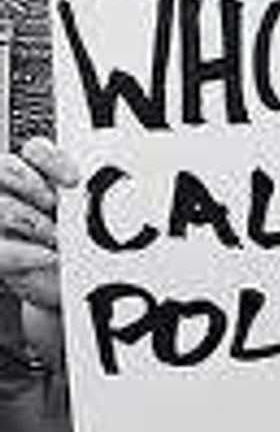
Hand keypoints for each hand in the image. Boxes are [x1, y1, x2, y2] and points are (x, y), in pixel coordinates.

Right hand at [0, 138, 78, 311]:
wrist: (76, 283)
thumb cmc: (85, 244)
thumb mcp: (93, 216)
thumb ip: (93, 195)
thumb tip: (115, 184)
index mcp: (40, 174)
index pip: (35, 149)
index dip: (51, 159)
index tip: (75, 180)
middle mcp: (13, 192)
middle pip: (4, 168)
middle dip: (32, 183)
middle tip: (55, 204)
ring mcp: (0, 220)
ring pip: (0, 205)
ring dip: (33, 221)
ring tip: (58, 237)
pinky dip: (21, 252)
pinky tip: (48, 257)